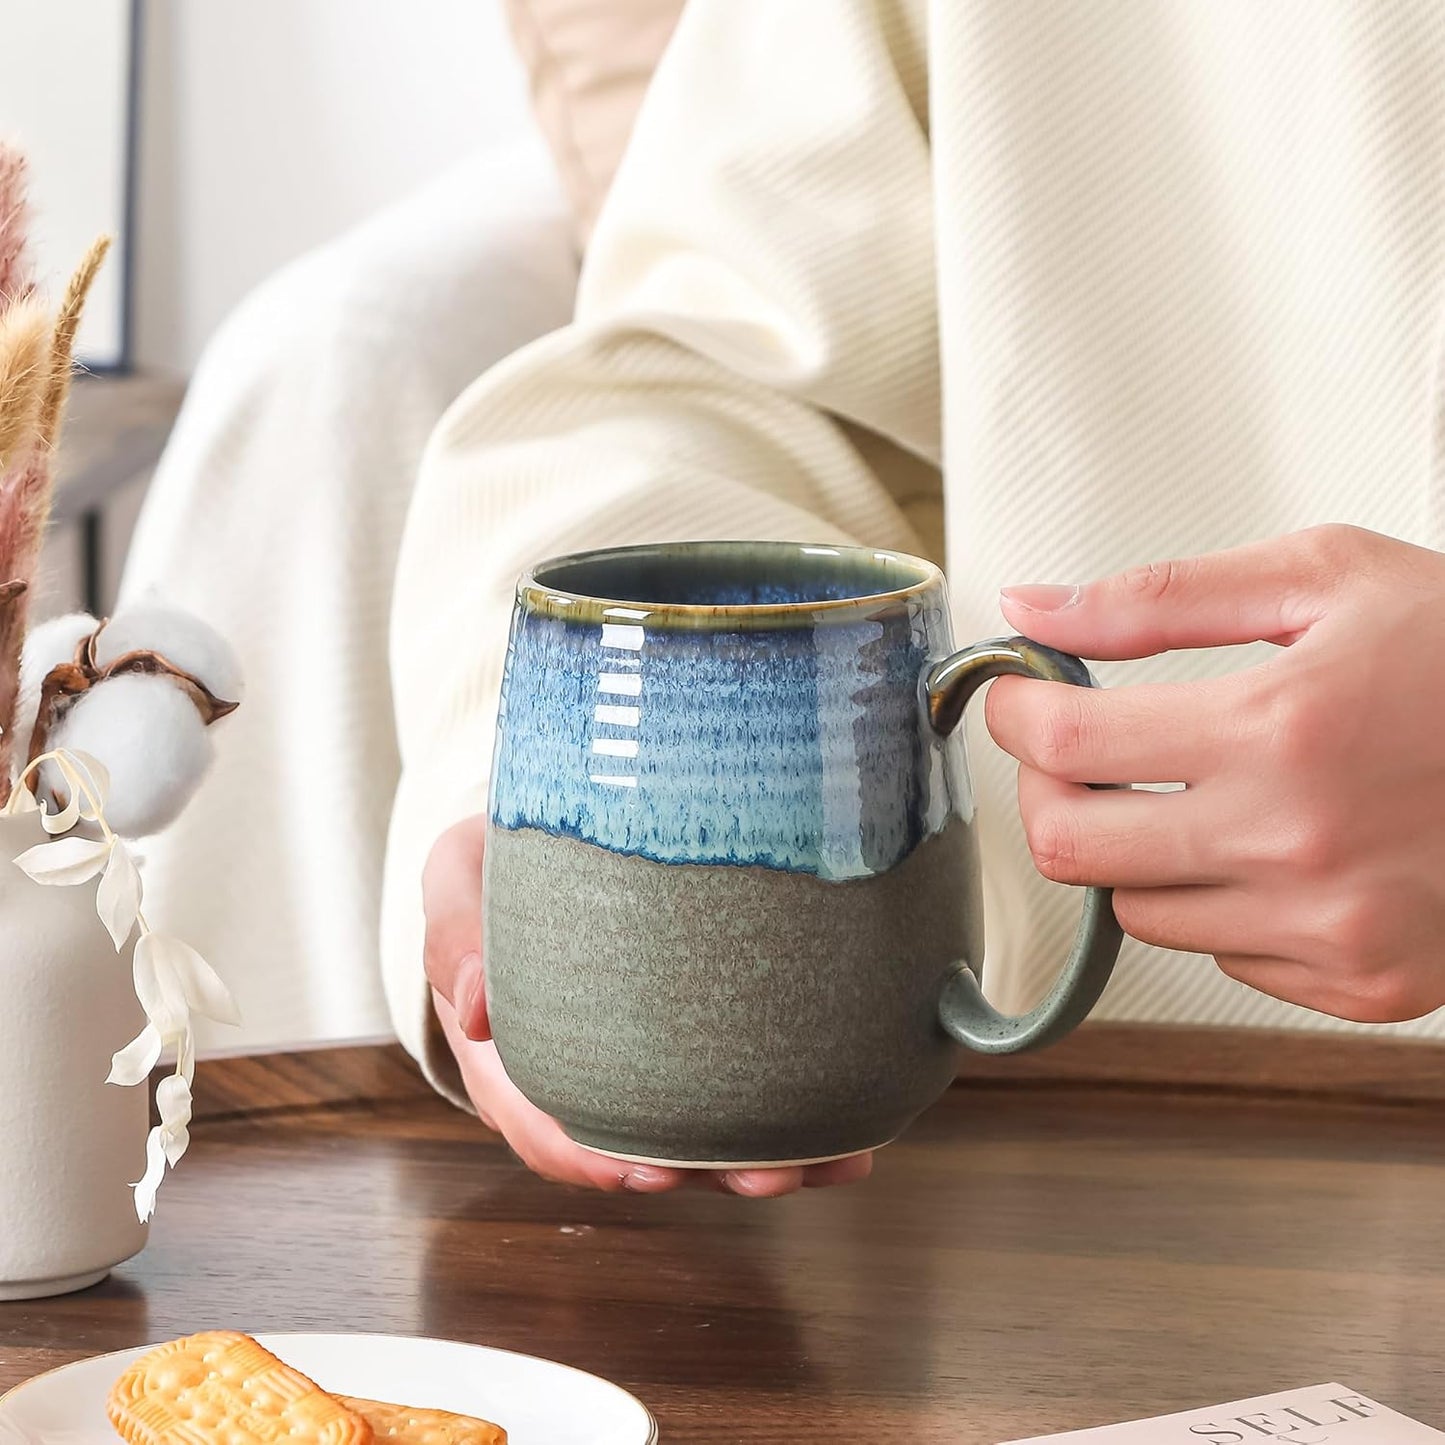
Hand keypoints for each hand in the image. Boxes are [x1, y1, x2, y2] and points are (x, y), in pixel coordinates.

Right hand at [422, 816, 873, 1193]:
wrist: (525, 847)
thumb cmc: (486, 872)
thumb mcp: (453, 886)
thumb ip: (457, 939)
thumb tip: (479, 1010)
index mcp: (510, 1060)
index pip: (546, 1131)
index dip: (595, 1162)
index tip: (649, 1176)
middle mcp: (576, 1079)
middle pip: (636, 1151)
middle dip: (706, 1173)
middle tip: (772, 1174)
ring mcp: (632, 1067)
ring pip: (694, 1133)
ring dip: (762, 1156)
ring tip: (834, 1159)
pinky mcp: (680, 1042)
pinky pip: (727, 1086)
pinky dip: (789, 1112)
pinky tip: (850, 1121)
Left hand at [986, 524, 1444, 1023]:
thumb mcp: (1325, 580)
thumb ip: (1160, 598)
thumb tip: (1031, 609)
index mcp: (1279, 728)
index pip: (1063, 746)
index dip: (1012, 715)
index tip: (1015, 698)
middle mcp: (1296, 844)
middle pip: (1069, 850)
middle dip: (1044, 793)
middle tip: (1070, 754)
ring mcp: (1332, 930)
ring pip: (1135, 911)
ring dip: (1131, 851)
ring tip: (1189, 794)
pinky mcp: (1364, 984)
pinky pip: (1222, 955)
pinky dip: (1216, 902)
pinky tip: (1269, 849)